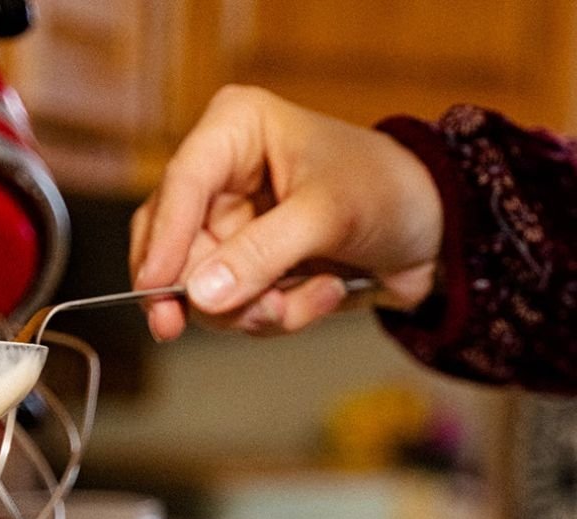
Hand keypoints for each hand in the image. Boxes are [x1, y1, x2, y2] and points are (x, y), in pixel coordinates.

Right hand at [130, 85, 444, 339]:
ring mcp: (228, 229)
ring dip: (257, 308)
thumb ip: (261, 255)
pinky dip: (277, 315)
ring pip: (201, 291)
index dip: (164, 242)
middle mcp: (219, 180)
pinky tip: (319, 293)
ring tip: (309, 294)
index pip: (180, 185)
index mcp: (233, 132)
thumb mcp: (327, 215)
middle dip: (220, 291)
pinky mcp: (243, 269)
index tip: (156, 291)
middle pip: (174, 249)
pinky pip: (232, 311)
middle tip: (256, 311)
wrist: (433, 232)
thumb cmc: (387, 192)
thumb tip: (200, 296)